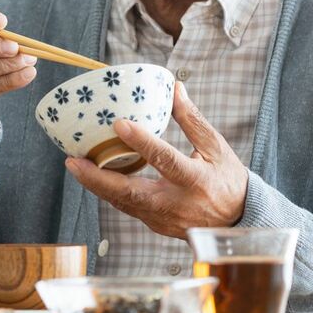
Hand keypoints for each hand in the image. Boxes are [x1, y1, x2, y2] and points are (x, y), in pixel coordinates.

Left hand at [64, 83, 249, 239]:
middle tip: (73, 161)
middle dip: (98, 179)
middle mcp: (177, 204)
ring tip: (74, 165)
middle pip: (131, 193)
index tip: (119, 124)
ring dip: (96, 185)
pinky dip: (109, 192)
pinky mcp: (155, 225)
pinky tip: (93, 176)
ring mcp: (164, 219)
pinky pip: (128, 207)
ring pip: (123, 203)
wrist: (239, 221)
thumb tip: (174, 87)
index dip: (142, 142)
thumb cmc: (227, 179)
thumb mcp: (216, 147)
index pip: (165, 159)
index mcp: (196, 180)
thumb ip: (192, 119)